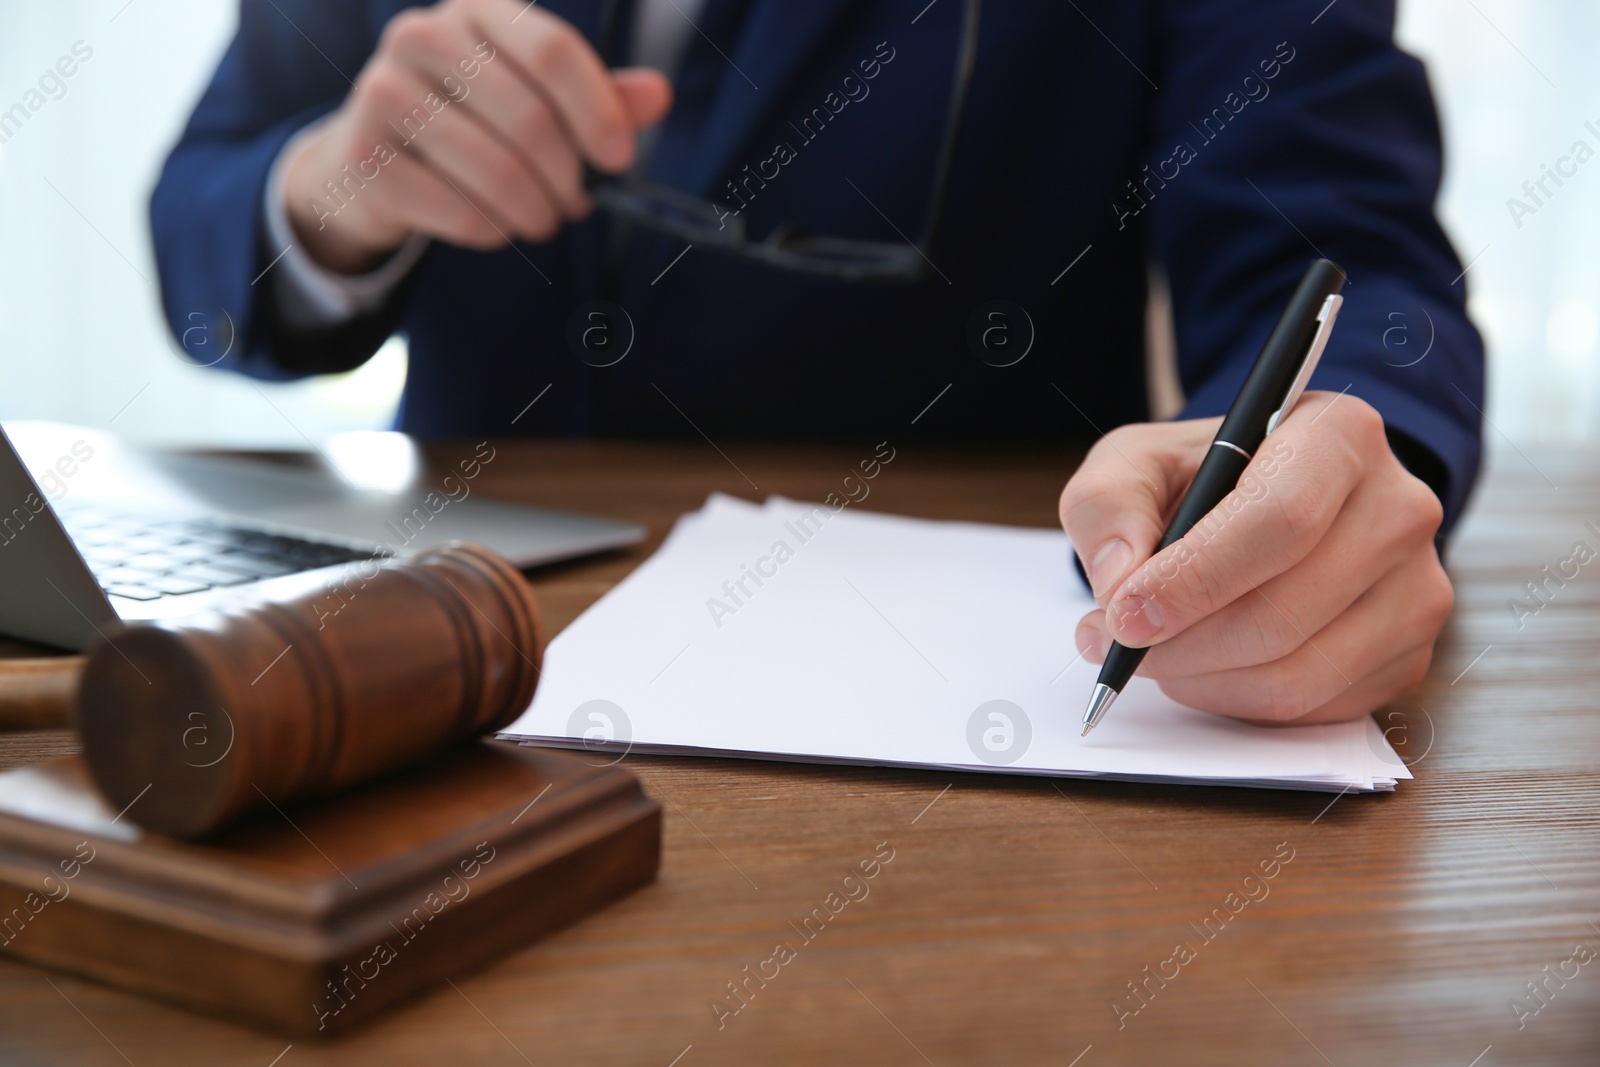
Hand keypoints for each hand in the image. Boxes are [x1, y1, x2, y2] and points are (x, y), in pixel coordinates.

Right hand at [282, 0, 672, 272]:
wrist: (374, 156)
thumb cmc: (473, 120)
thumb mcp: (537, 98)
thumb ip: (600, 98)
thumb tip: (659, 95)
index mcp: (475, 10)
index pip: (553, 51)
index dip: (598, 110)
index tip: (619, 159)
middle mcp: (421, 38)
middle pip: (530, 120)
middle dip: (568, 178)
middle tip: (577, 203)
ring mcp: (382, 94)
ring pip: (498, 174)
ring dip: (537, 212)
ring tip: (543, 217)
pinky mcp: (364, 157)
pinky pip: (462, 212)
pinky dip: (496, 231)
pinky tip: (498, 226)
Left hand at [1059, 392, 1450, 724]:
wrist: (1263, 507)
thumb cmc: (1201, 481)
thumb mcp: (1136, 462)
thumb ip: (1108, 504)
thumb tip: (1119, 581)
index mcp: (1338, 436)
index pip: (1280, 520)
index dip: (1195, 579)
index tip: (1124, 614)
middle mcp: (1397, 508)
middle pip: (1282, 611)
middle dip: (1181, 644)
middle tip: (1116, 643)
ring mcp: (1415, 589)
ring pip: (1294, 673)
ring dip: (1199, 679)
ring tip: (1152, 652)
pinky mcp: (1408, 656)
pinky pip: (1310, 708)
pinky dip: (1235, 700)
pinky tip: (1203, 665)